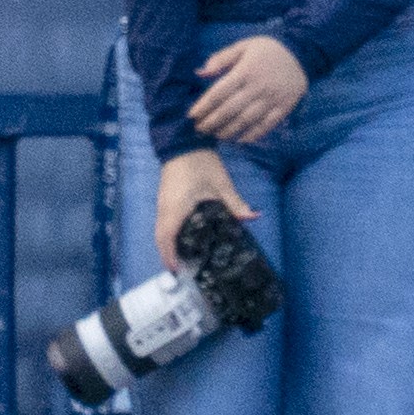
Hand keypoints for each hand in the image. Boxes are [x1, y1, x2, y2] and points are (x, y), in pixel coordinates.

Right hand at [151, 148, 253, 270]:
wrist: (183, 143)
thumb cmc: (200, 163)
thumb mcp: (220, 183)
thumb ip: (235, 202)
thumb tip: (253, 217)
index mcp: (175, 208)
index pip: (166, 238)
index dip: (169, 256)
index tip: (177, 271)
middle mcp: (164, 209)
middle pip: (160, 238)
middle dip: (168, 255)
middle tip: (183, 269)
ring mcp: (162, 203)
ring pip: (160, 230)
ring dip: (168, 245)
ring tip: (184, 258)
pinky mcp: (165, 199)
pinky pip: (163, 223)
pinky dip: (169, 235)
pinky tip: (184, 238)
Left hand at [186, 35, 309, 144]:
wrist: (302, 52)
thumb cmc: (267, 49)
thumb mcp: (243, 46)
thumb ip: (220, 59)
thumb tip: (200, 73)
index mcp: (245, 71)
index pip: (219, 93)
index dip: (204, 106)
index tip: (192, 115)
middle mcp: (258, 87)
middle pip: (230, 109)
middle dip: (212, 122)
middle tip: (199, 130)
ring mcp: (272, 99)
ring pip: (246, 120)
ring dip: (228, 131)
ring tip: (215, 136)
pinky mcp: (284, 107)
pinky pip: (267, 125)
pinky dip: (253, 135)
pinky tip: (240, 140)